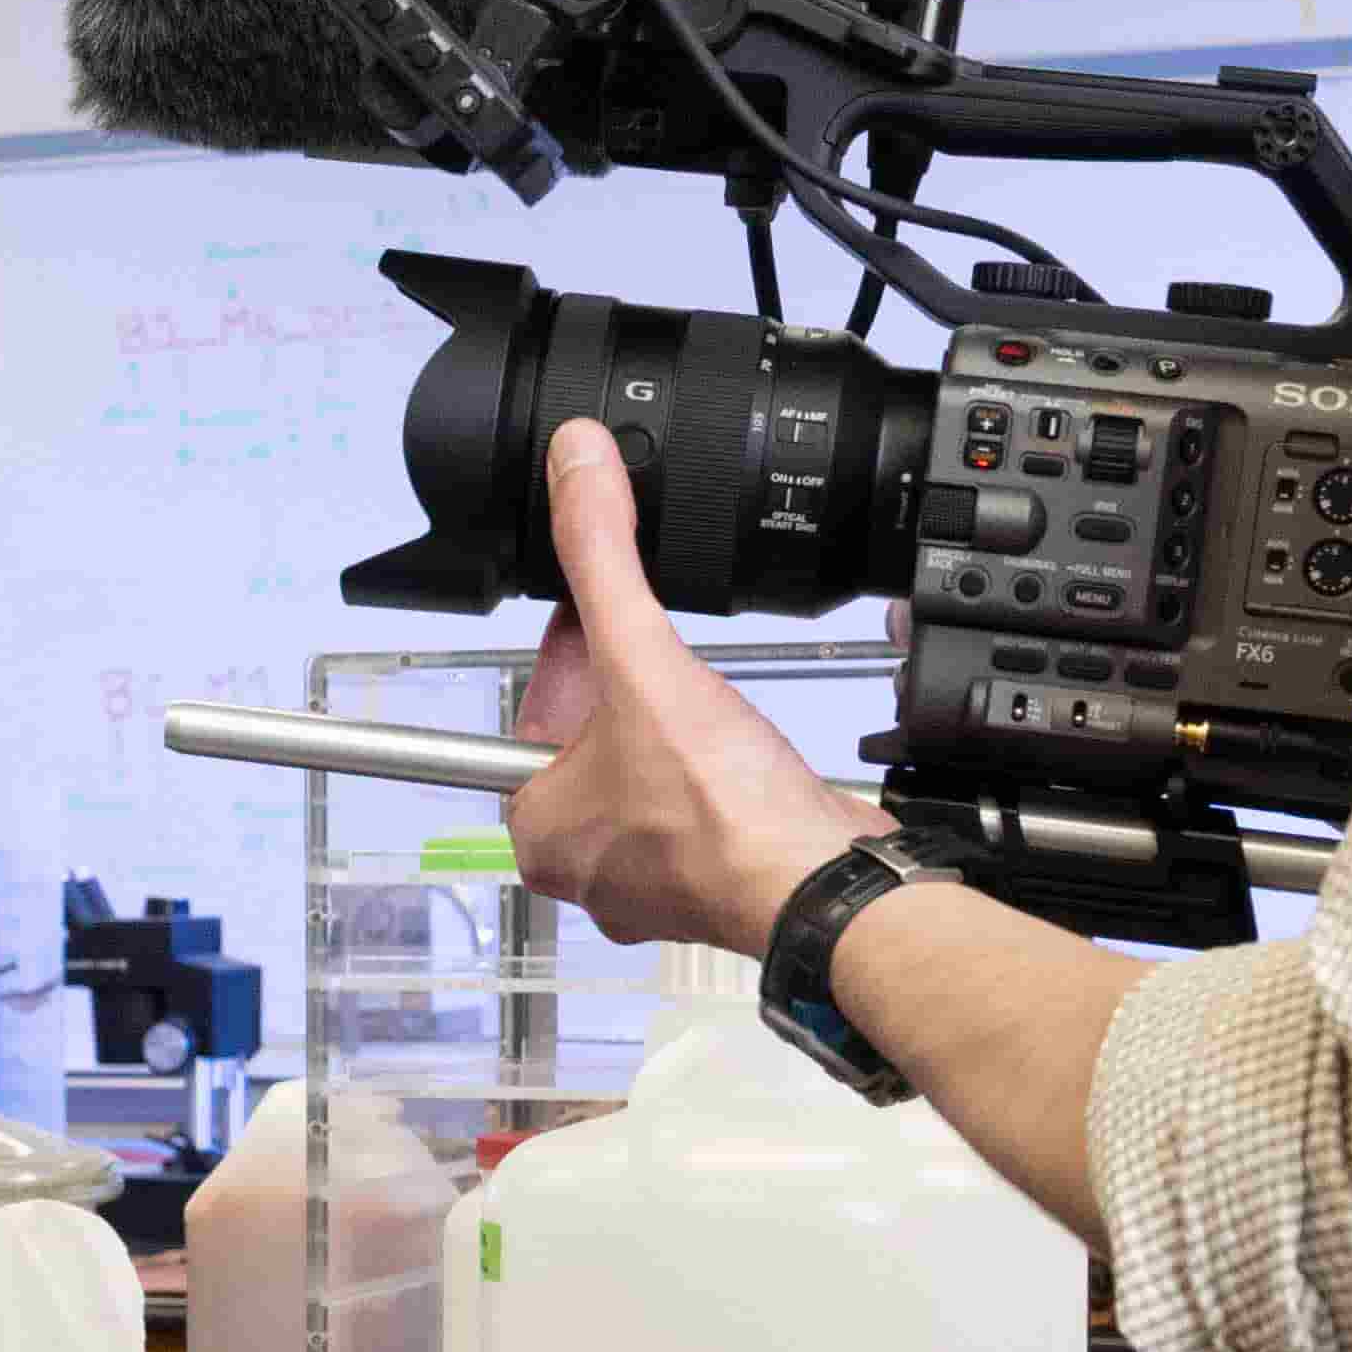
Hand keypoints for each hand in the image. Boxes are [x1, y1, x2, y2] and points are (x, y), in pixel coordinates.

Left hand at [512, 414, 884, 958]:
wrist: (821, 885)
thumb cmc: (722, 811)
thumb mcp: (644, 656)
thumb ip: (602, 556)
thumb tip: (575, 467)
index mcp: (538, 828)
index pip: (530, 714)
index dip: (566, 651)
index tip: (595, 610)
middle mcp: (585, 866)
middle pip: (586, 743)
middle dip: (620, 687)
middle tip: (652, 641)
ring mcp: (651, 881)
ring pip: (643, 776)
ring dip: (667, 725)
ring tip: (697, 690)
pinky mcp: (713, 880)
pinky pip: (693, 806)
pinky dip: (711, 768)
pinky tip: (736, 741)